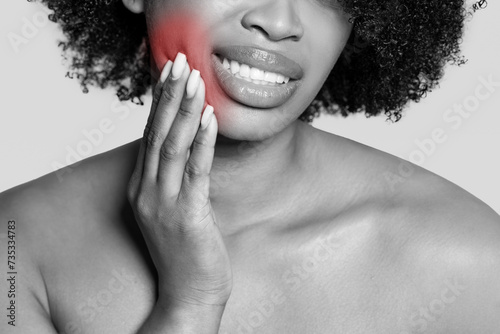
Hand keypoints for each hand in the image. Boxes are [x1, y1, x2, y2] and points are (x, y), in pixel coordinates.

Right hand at [127, 52, 231, 308]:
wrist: (188, 294)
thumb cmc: (186, 250)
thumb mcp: (173, 208)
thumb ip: (175, 178)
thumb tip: (191, 145)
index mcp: (142, 188)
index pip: (150, 135)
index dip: (161, 102)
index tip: (170, 73)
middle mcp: (146, 192)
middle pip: (157, 133)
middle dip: (170, 96)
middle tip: (180, 63)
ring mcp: (163, 204)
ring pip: (173, 146)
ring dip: (186, 111)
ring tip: (195, 80)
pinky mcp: (186, 216)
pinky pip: (195, 171)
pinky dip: (203, 142)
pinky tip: (210, 119)